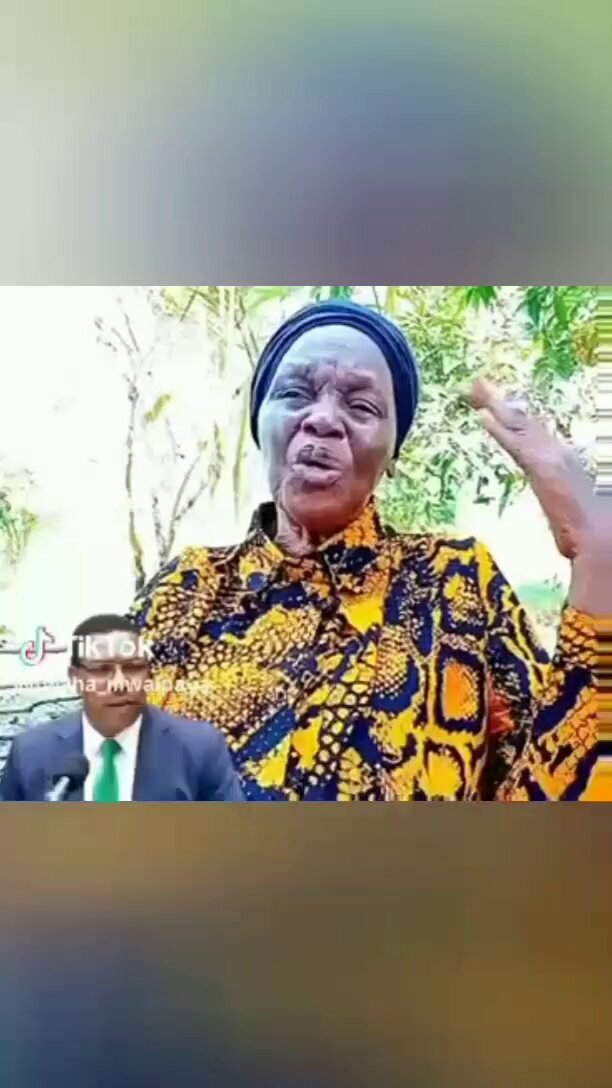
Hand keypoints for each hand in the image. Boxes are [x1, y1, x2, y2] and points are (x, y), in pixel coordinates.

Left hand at [469, 378, 606, 561]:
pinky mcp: (543, 467)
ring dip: (496, 406)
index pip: (534, 436)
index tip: (498, 408)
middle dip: (502, 405)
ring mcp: (552, 457)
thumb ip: (569, 527)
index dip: (516, 422)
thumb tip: (566, 542)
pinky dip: (499, 430)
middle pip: (525, 424)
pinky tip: (482, 415)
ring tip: (477, 387)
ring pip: (519, 426)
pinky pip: (516, 444)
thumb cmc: (597, 537)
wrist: (604, 541)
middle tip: (480, 386)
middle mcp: (560, 454)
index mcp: (565, 465)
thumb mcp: (575, 528)